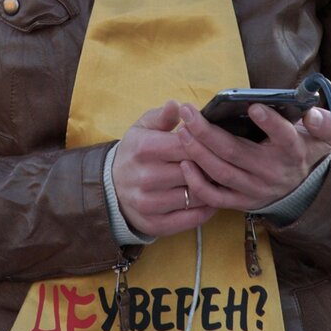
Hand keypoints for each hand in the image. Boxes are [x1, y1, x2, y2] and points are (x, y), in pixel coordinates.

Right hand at [112, 101, 216, 235]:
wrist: (111, 188)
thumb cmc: (134, 153)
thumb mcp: (141, 128)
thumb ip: (162, 116)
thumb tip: (178, 105)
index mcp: (144, 148)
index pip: (188, 144)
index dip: (204, 143)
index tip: (212, 143)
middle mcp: (146, 177)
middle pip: (195, 170)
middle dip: (210, 166)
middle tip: (220, 163)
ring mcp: (150, 203)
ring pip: (197, 196)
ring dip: (211, 188)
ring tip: (215, 180)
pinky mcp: (155, 225)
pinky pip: (192, 220)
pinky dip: (206, 210)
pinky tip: (209, 199)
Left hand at [176, 102, 330, 212]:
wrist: (302, 189)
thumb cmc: (304, 150)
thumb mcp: (321, 136)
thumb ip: (323, 123)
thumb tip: (312, 115)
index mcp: (292, 151)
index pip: (284, 137)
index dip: (270, 123)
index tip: (254, 106)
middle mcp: (272, 172)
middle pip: (236, 153)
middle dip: (207, 132)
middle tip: (188, 112)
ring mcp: (255, 190)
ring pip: (221, 173)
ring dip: (198, 152)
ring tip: (181, 131)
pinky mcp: (242, 202)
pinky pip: (216, 197)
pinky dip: (198, 183)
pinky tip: (184, 163)